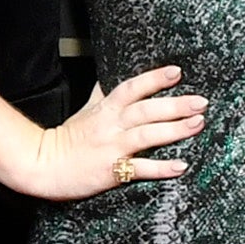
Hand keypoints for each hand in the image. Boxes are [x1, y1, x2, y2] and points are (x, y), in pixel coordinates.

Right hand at [20, 64, 205, 201]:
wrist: (43, 164)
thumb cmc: (66, 139)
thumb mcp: (84, 111)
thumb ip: (101, 96)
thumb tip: (109, 79)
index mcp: (106, 110)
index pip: (132, 88)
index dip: (154, 79)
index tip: (177, 72)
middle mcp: (111, 125)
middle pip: (147, 110)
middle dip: (176, 105)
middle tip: (201, 102)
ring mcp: (112, 148)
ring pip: (147, 135)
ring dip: (175, 130)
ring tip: (198, 124)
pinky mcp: (111, 171)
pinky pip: (140, 168)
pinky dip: (161, 167)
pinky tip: (181, 165)